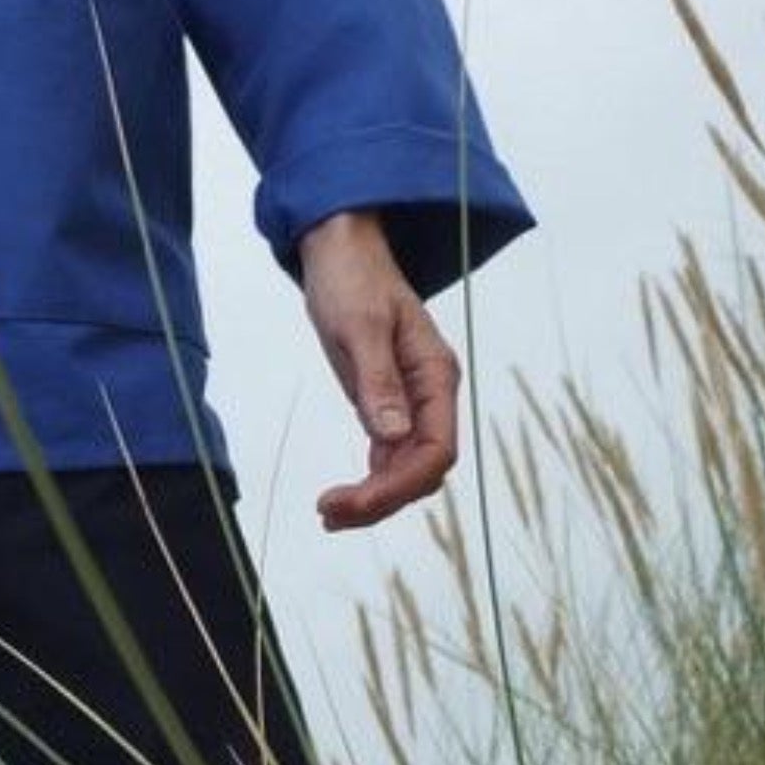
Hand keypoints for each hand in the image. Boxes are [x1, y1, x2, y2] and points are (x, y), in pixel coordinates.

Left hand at [300, 210, 460, 529]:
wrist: (342, 250)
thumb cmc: (353, 279)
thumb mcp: (359, 327)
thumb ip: (378, 381)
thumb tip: (393, 435)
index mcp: (436, 375)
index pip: (436, 450)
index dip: (398, 485)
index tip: (353, 501)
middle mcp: (431, 394)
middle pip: (423, 468)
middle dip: (382, 499)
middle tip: (329, 514)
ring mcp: (412, 400)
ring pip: (406, 467)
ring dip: (373, 496)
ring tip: (328, 513)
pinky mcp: (388, 401)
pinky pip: (389, 454)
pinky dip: (369, 480)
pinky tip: (342, 496)